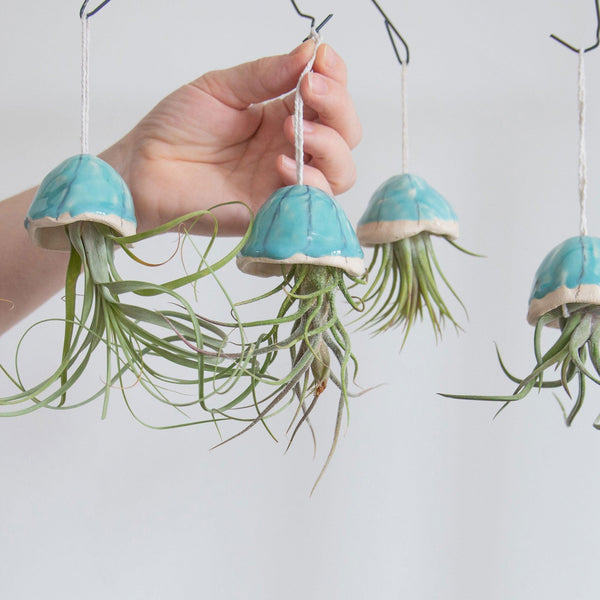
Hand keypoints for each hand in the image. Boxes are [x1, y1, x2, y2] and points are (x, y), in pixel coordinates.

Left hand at [101, 41, 360, 234]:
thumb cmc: (176, 128)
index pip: (331, 101)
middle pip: (346, 136)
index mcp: (282, 118)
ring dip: (328, 145)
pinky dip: (308, 181)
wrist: (144, 169)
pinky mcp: (273, 213)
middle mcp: (291, 151)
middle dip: (337, 109)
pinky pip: (311, 204)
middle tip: (308, 89)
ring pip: (340, 172)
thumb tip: (309, 52)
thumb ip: (267, 75)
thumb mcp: (223, 89)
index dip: (337, 80)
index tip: (322, 58)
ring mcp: (285, 184)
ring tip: (292, 128)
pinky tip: (280, 163)